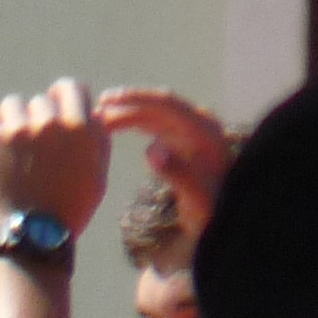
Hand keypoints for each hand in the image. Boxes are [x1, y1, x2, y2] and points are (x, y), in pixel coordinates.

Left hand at [0, 79, 108, 237]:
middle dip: (34, 119)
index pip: (71, 88)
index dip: (60, 97)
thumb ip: (97, 141)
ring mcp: (20, 130)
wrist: (32, 239)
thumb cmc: (67, 213)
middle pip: (39, 101)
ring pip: (11, 105)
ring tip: (8, 149)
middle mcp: (53, 123)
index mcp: (83, 128)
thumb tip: (93, 113)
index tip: (52, 111)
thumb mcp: (98, 177)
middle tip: (29, 148)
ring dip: (9, 121)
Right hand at [93, 86, 230, 231]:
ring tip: (98, 119)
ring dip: (127, 112)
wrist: (222, 217)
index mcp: (205, 132)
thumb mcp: (196, 199)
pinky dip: (133, 122)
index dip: (134, 100)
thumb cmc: (209, 213)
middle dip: (126, 104)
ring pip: (154, 113)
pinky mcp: (182, 140)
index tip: (105, 102)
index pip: (166, 105)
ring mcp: (191, 131)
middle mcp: (200, 125)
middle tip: (95, 111)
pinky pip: (154, 123)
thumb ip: (178, 174)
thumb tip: (151, 149)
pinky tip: (113, 127)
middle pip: (158, 105)